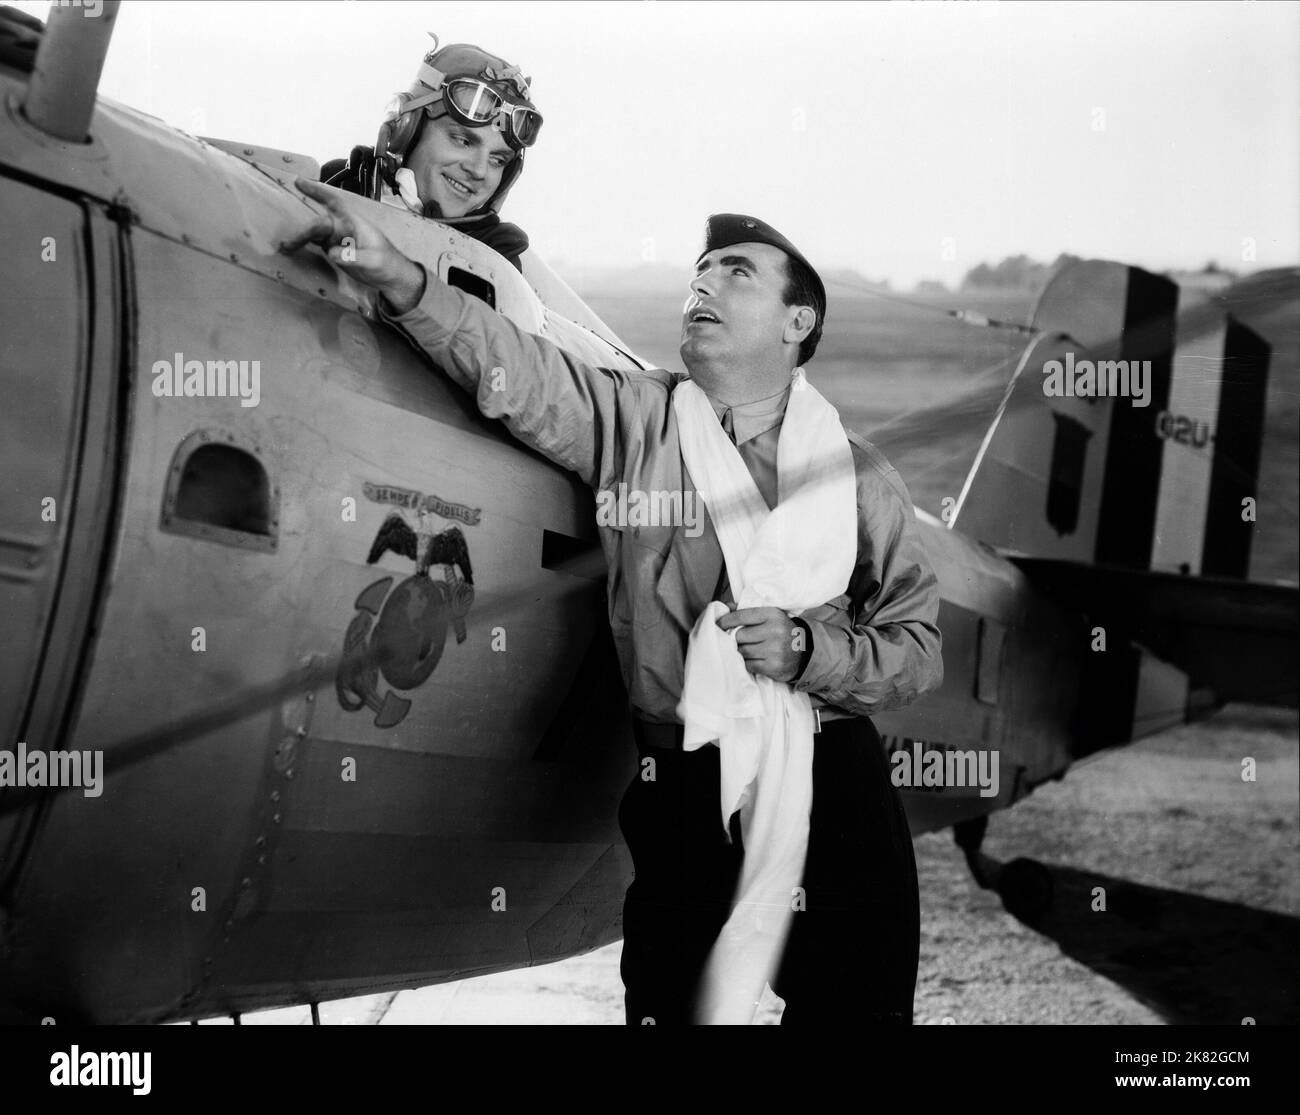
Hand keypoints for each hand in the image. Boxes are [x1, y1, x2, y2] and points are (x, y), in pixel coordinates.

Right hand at [280, 177, 426, 312]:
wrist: (391, 277)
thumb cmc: (387, 263)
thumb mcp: (374, 260)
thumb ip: (354, 256)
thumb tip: (333, 253)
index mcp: (354, 223)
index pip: (334, 203)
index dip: (317, 192)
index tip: (299, 182)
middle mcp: (343, 228)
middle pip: (319, 224)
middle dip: (304, 230)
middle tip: (289, 242)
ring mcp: (338, 239)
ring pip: (314, 234)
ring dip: (300, 238)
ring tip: (285, 247)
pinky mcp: (334, 250)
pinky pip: (315, 244)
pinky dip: (303, 245)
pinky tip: (291, 249)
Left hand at [716, 607, 805, 682]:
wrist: (805, 651)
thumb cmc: (781, 631)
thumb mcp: (770, 616)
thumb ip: (748, 611)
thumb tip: (726, 607)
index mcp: (772, 614)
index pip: (741, 615)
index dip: (726, 620)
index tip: (718, 624)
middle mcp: (774, 631)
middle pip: (739, 635)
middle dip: (734, 638)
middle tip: (733, 639)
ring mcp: (775, 650)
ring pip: (743, 651)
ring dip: (740, 651)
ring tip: (744, 649)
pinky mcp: (773, 666)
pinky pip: (749, 665)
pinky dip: (747, 663)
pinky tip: (752, 659)